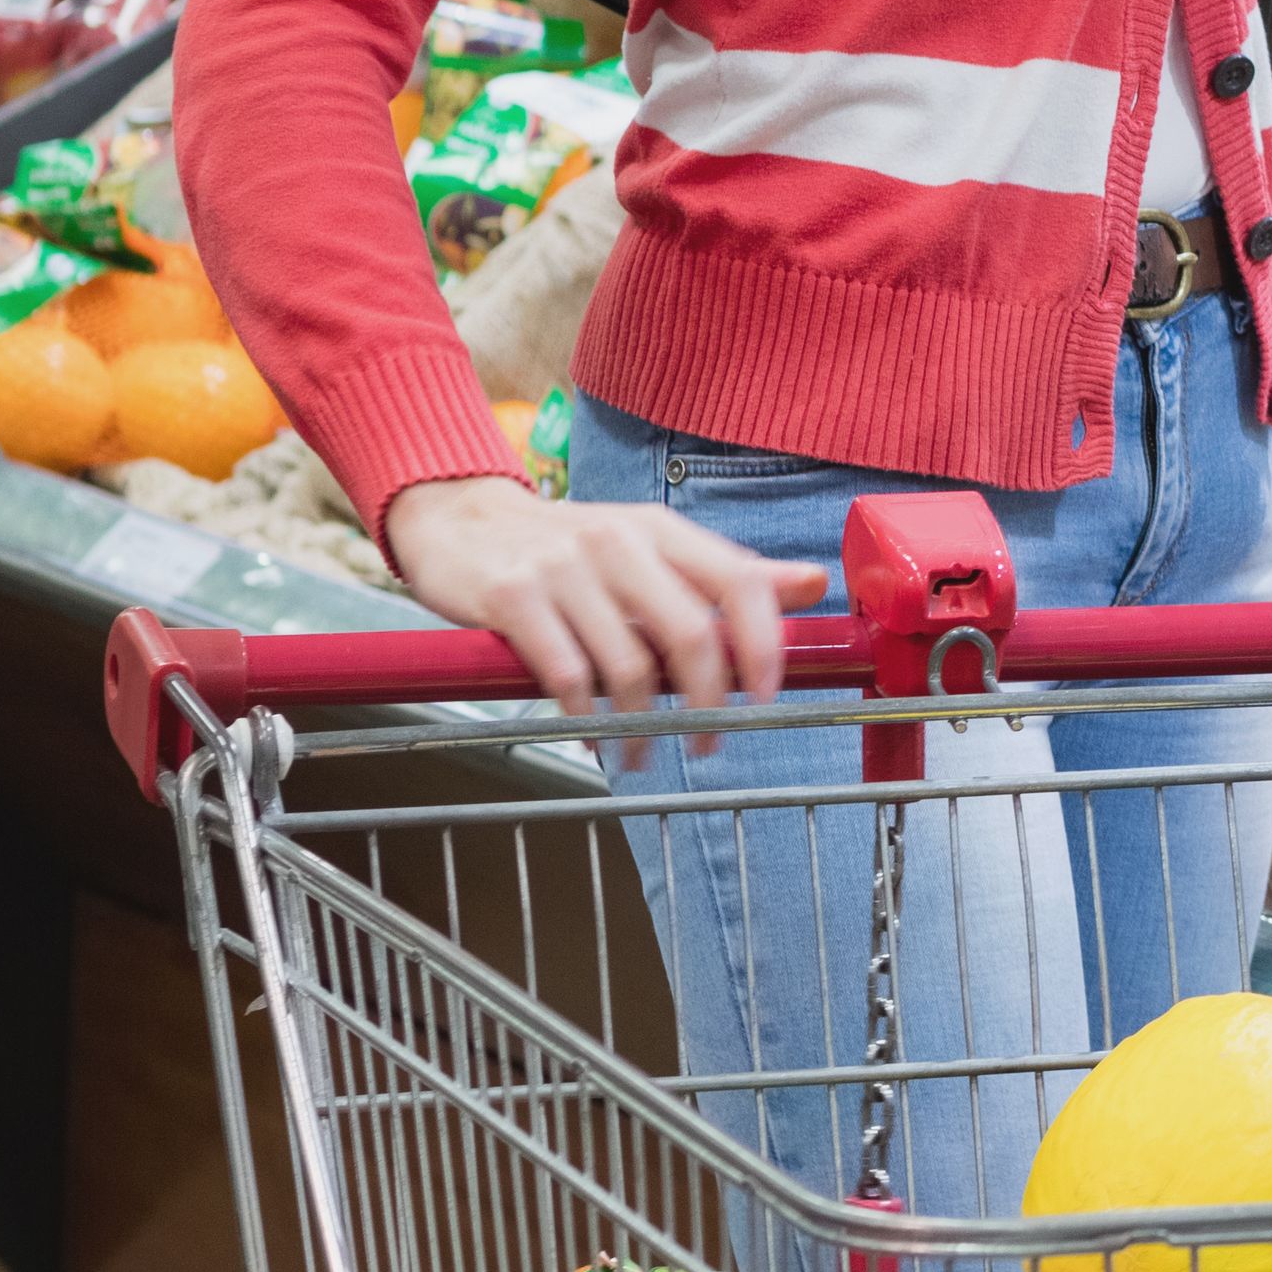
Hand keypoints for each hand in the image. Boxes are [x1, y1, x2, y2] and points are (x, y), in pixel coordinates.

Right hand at [382, 475, 819, 706]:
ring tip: (642, 753)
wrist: (459, 518)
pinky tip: (590, 733)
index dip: (764, 645)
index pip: (741, 581)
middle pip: (690, 634)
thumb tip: (813, 584)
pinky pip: (564, 675)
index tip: (766, 697)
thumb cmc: (566, 545)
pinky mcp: (513, 596)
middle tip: (706, 744)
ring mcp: (563, 567)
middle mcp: (618, 541)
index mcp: (662, 530)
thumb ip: (725, 571)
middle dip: (707, 703)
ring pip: (627, 666)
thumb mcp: (649, 543)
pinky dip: (584, 716)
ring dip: (640, 726)